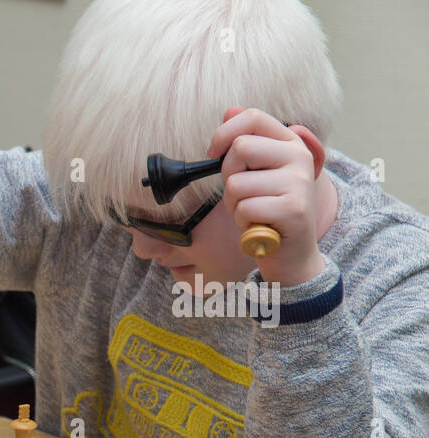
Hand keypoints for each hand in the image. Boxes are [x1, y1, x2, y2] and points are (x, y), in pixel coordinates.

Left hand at [209, 107, 328, 285]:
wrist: (290, 253)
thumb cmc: (266, 212)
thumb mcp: (255, 174)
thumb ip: (245, 144)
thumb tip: (230, 110)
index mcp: (290, 143)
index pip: (253, 118)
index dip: (224, 133)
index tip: (212, 153)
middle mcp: (298, 157)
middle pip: (240, 149)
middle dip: (228, 177)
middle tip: (243, 195)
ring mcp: (298, 182)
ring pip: (237, 184)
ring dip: (235, 205)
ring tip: (253, 213)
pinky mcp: (293, 208)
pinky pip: (245, 208)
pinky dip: (243, 222)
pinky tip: (259, 226)